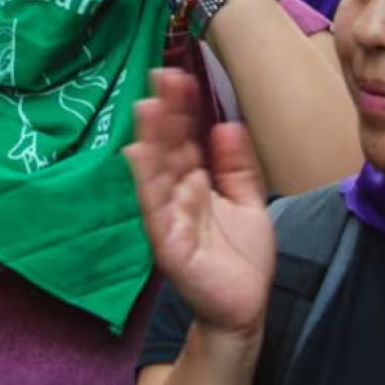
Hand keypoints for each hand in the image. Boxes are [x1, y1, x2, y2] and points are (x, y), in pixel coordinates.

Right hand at [125, 70, 274, 338]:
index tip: (180, 75)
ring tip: (148, 103)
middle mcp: (177, 194)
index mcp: (195, 182)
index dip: (182, 108)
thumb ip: (236, 165)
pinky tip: (138, 152)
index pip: (185, 138)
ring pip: (157, 170)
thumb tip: (226, 125)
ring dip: (151, 137)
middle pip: (168, 146)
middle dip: (165, 111)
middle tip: (162, 75)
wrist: (244, 310)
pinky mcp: (167, 240)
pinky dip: (146, 179)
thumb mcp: (247, 201)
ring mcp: (168, 215)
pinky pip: (154, 206)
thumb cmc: (241, 258)